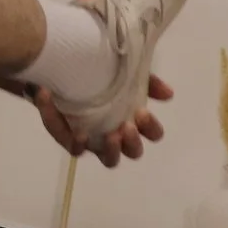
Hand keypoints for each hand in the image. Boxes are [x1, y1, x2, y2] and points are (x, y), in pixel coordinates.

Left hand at [33, 76, 172, 167]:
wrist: (58, 68)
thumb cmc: (95, 74)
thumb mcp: (123, 72)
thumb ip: (147, 81)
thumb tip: (168, 93)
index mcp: (132, 119)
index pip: (152, 133)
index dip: (151, 128)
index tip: (142, 112)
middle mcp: (116, 134)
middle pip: (133, 151)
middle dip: (133, 142)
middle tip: (126, 127)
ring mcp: (94, 140)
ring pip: (109, 159)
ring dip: (112, 151)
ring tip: (109, 136)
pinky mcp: (70, 139)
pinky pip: (74, 148)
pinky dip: (76, 140)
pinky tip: (79, 132)